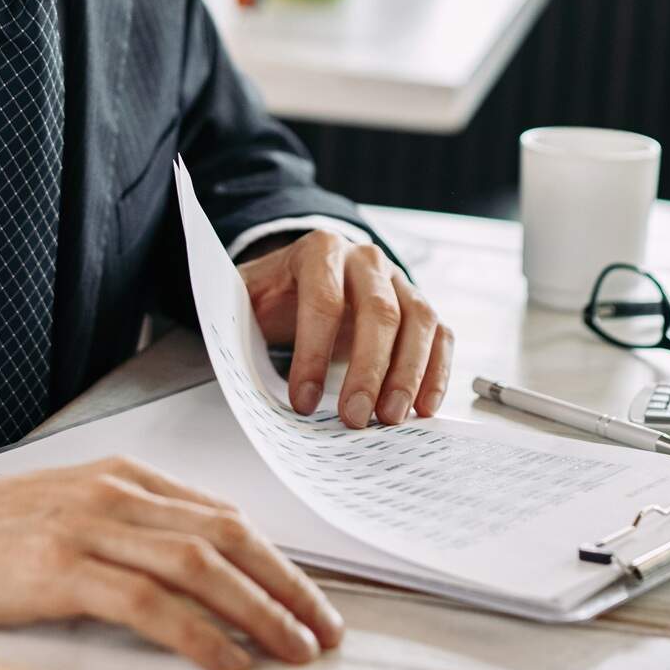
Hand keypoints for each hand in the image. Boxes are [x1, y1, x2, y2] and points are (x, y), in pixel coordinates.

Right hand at [0, 456, 343, 669]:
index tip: (312, 598)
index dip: (277, 559)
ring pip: (199, 566)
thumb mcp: (65, 513)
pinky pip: (149, 602)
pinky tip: (230, 660)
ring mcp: (88, 527)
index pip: (222, 516)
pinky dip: (200, 633)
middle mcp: (114, 493)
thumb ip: (127, 529)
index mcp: (121, 478)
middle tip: (325, 630)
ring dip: (259, 611)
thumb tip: (196, 569)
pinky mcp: (60, 568)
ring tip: (295, 649)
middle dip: (286, 586)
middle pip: (226, 537)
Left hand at [238, 229, 453, 427]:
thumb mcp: (246, 295)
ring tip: (391, 419)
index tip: (302, 400)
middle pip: (379, 312)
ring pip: (419, 321)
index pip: (323, 300)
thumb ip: (237, 318)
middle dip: (368, 370)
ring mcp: (399, 281)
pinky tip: (423, 407)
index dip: (313, 353)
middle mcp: (366, 260)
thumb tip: (229, 362)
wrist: (303, 274)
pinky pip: (440, 336)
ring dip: (408, 374)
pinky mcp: (419, 306)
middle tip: (356, 418)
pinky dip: (436, 371)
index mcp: (320, 250)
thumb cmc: (275, 294)